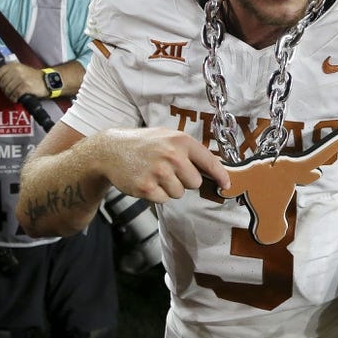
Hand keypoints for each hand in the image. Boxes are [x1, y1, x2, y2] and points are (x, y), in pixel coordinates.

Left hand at [0, 62, 45, 100]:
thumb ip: (8, 72)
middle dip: (4, 89)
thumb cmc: (33, 77)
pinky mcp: (26, 86)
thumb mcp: (20, 69)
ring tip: (13, 96)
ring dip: (9, 95)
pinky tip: (16, 99)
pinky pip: (15, 94)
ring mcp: (22, 78)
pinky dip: (14, 98)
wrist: (47, 81)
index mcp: (14, 65)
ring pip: (8, 89)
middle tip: (8, 92)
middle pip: (3, 83)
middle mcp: (17, 71)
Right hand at [96, 126, 229, 202]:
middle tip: (167, 171)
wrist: (111, 150)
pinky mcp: (146, 187)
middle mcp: (172, 155)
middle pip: (194, 182)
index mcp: (180, 140)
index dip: (220, 176)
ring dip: (168, 188)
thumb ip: (189, 151)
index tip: (226, 185)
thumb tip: (214, 169)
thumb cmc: (143, 145)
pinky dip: (156, 195)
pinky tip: (146, 182)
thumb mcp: (167, 138)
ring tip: (154, 174)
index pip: (209, 162)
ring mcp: (158, 172)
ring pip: (179, 193)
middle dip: (184, 181)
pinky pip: (163, 200)